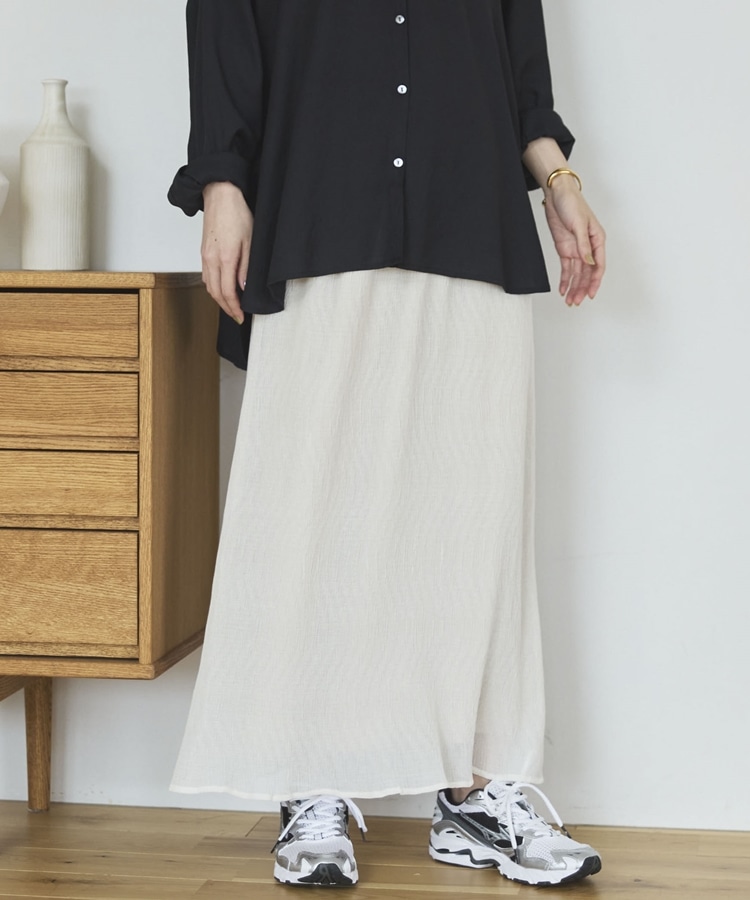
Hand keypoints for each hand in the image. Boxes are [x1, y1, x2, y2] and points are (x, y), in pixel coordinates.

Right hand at [200, 182, 253, 323]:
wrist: (220, 196)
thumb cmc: (237, 214)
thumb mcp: (250, 242)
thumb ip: (246, 268)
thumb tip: (244, 288)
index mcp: (225, 258)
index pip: (227, 292)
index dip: (234, 308)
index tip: (241, 316)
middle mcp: (211, 260)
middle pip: (215, 293)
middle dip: (227, 308)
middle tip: (237, 316)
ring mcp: (205, 256)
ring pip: (209, 286)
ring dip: (219, 299)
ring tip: (231, 306)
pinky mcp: (203, 252)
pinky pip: (206, 276)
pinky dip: (213, 287)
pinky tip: (222, 289)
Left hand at [543, 179, 605, 306]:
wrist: (556, 193)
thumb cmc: (572, 203)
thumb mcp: (578, 224)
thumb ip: (583, 245)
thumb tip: (589, 262)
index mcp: (597, 240)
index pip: (598, 265)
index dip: (595, 281)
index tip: (591, 294)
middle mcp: (588, 247)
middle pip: (587, 273)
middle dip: (582, 288)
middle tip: (576, 302)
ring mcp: (576, 249)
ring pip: (577, 273)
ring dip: (574, 287)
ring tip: (570, 301)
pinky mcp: (565, 249)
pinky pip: (567, 268)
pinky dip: (565, 279)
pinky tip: (563, 290)